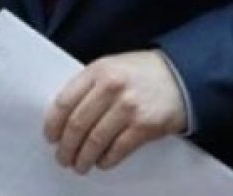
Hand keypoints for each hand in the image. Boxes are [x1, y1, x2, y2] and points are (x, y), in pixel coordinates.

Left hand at [44, 50, 186, 173]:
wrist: (182, 76)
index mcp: (99, 70)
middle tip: (63, 158)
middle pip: (77, 125)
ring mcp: (128, 107)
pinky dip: (106, 160)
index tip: (50, 138)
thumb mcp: (112, 68)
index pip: (64, 102)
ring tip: (79, 165)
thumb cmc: (142, 73)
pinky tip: (102, 162)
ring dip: (83, 158)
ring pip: (94, 141)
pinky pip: (117, 150)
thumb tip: (64, 118)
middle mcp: (111, 87)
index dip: (53, 125)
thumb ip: (90, 86)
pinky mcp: (144, 126)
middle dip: (66, 147)